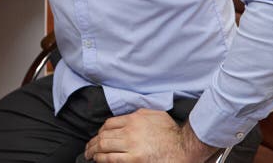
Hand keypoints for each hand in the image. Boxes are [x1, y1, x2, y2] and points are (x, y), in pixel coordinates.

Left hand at [84, 109, 217, 162]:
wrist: (184, 147)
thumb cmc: (172, 132)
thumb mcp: (155, 114)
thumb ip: (140, 113)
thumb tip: (129, 116)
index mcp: (134, 118)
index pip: (109, 123)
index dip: (101, 131)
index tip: (98, 136)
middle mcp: (130, 130)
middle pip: (104, 135)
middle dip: (93, 142)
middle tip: (88, 148)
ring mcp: (131, 145)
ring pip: (104, 146)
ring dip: (94, 151)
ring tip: (90, 155)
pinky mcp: (134, 159)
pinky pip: (111, 159)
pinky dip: (102, 159)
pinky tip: (99, 160)